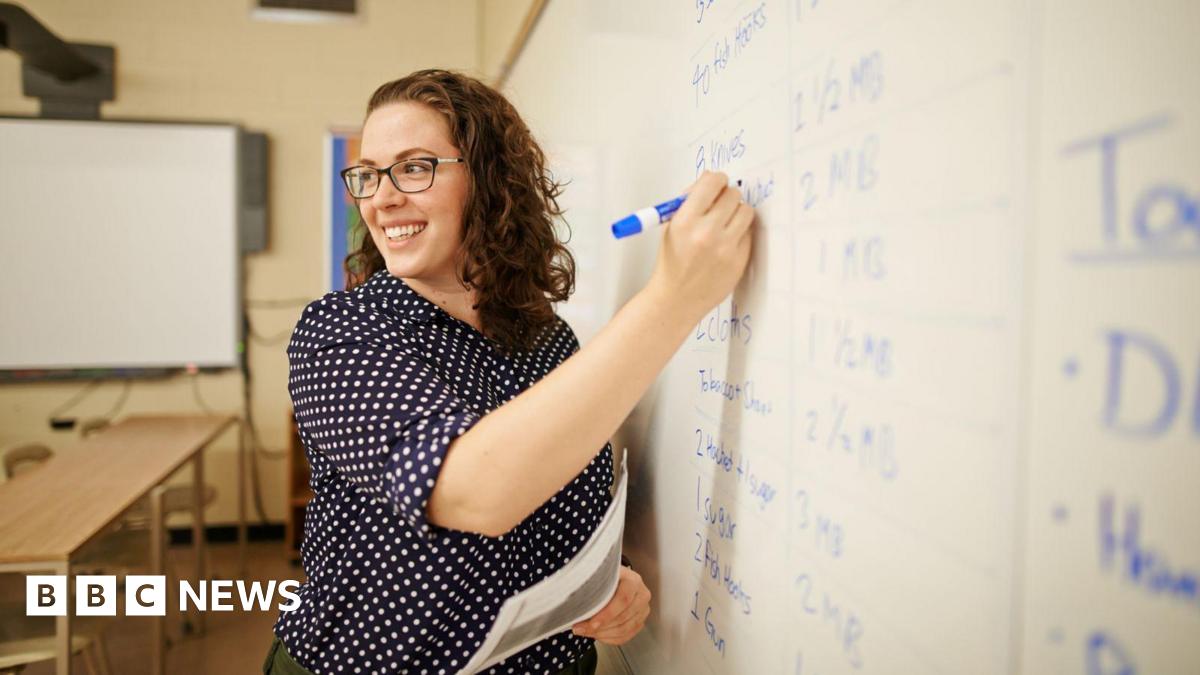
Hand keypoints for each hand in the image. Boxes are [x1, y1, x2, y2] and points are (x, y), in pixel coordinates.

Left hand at [571, 565, 650, 644]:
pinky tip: (596, 634)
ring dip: (602, 634)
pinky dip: (609, 638)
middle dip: (600, 627)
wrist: (617, 579)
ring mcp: (642, 610)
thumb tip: (569, 593)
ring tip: (585, 631)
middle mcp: (641, 595)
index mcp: (633, 580)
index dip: (607, 614)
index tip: (591, 623)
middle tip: (580, 628)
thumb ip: (590, 581)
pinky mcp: (639, 622)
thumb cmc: (606, 576)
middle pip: (623, 617)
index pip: (623, 599)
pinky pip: (625, 636)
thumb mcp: (600, 572)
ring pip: (624, 629)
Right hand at [647, 171, 754, 319]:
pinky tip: (727, 242)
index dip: (717, 180)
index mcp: (685, 221)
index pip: (713, 182)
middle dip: (727, 196)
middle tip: (721, 205)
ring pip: (746, 211)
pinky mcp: (739, 261)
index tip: (717, 184)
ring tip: (727, 222)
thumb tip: (711, 180)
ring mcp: (726, 248)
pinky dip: (740, 233)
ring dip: (738, 212)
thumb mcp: (671, 227)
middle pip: (733, 194)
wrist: (676, 298)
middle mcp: (707, 233)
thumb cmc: (672, 262)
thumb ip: (690, 202)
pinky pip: (749, 234)